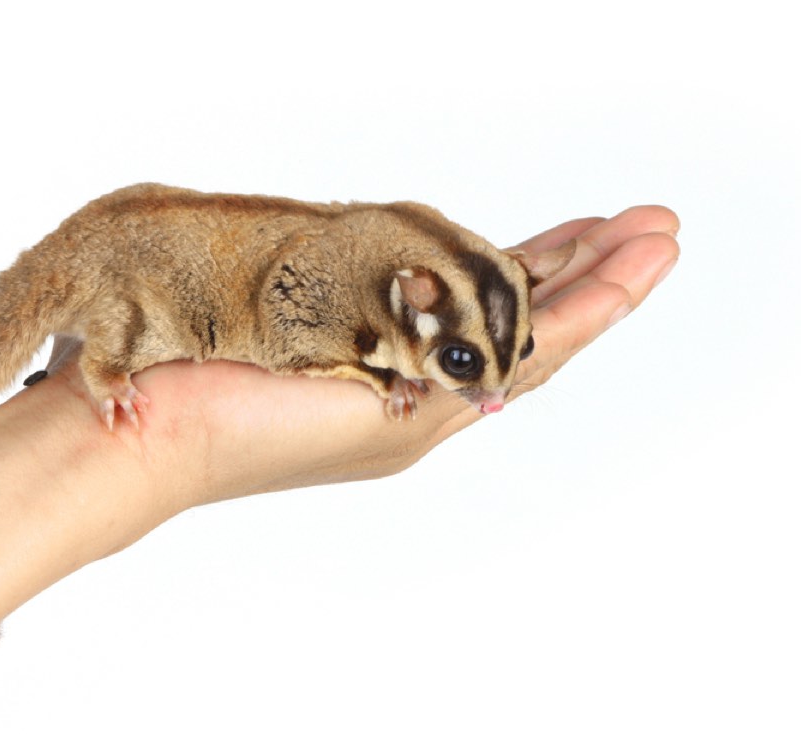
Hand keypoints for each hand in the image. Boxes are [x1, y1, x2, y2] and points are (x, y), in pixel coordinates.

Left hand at [39, 206, 679, 505]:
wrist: (139, 432)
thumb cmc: (180, 371)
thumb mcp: (265, 303)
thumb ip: (321, 282)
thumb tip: (341, 242)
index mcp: (376, 372)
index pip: (467, 317)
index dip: (525, 273)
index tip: (567, 236)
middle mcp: (408, 398)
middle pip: (517, 334)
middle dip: (582, 279)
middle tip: (644, 234)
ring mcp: (419, 411)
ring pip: (536, 345)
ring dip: (604, 290)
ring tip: (661, 242)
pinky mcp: (418, 413)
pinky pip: (519, 356)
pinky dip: (580, 311)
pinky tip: (628, 274)